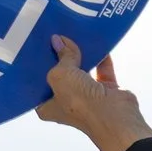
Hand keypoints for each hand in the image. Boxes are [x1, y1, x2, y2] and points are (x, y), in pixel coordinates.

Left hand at [34, 35, 151, 150]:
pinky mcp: (105, 90)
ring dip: (80, 55)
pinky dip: (101, 57)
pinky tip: (97, 41)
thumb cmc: (79, 101)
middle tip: (55, 34)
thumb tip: (59, 40)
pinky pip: (101, 70)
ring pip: (82, 71)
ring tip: (74, 33)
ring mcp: (86, 97)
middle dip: (59, 56)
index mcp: (47, 106)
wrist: (115, 117)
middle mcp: (65, 102)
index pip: (37, 84)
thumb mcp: (61, 75)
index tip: (36, 47)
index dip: (36, 67)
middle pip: (61, 75)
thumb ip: (62, 56)